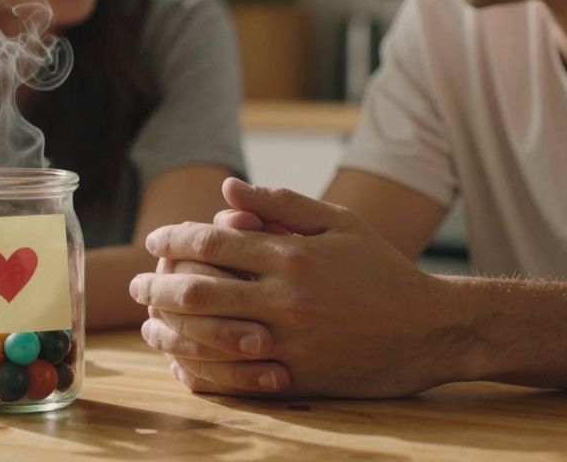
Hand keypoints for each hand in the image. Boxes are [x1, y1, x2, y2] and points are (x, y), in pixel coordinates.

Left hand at [131, 178, 472, 397]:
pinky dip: (200, 370)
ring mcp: (290, 342)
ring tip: (149, 325)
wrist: (430, 328)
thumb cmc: (382, 269)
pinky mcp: (297, 378)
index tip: (155, 240)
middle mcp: (286, 297)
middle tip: (136, 286)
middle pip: (197, 291)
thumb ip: (282, 203)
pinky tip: (182, 362)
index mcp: (292, 253)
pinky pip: (233, 378)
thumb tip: (227, 188)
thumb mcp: (340, 222)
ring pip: (207, 338)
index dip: (173, 238)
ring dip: (168, 331)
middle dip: (155, 287)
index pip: (212, 241)